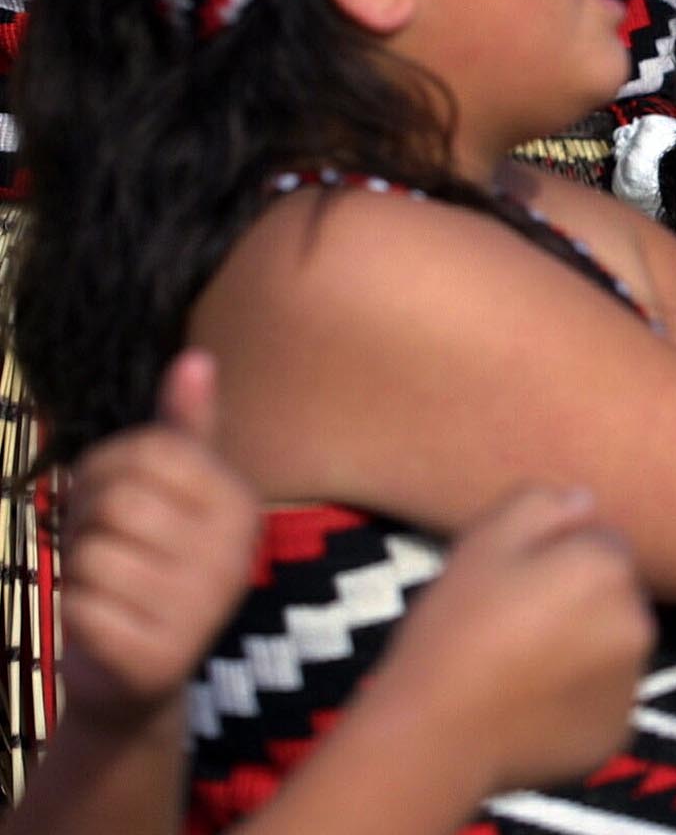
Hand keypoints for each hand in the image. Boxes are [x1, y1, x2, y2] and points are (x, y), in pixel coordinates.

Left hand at [58, 350, 258, 725]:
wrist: (137, 681)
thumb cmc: (147, 569)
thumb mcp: (172, 497)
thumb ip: (184, 430)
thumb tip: (195, 358)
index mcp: (239, 505)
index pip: (147, 451)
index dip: (102, 471)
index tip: (110, 502)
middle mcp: (233, 554)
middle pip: (117, 502)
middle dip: (85, 525)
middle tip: (101, 552)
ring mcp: (200, 610)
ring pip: (93, 556)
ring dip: (77, 573)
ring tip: (104, 590)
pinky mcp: (157, 657)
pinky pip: (80, 609)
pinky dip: (72, 617)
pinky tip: (100, 628)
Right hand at [375, 487, 652, 794]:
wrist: (437, 734)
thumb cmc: (455, 629)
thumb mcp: (482, 542)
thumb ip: (540, 505)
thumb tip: (584, 501)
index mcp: (607, 566)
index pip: (599, 542)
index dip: (556, 557)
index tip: (514, 583)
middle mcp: (637, 619)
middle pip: (614, 593)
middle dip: (579, 599)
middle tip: (516, 624)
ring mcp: (632, 680)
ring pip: (613, 644)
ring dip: (585, 645)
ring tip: (521, 667)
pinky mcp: (618, 728)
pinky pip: (605, 696)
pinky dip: (579, 695)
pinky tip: (531, 703)